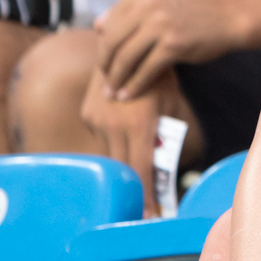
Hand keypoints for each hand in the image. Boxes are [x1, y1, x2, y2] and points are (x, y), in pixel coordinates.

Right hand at [80, 69, 165, 216]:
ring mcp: (96, 119)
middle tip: (148, 212)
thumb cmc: (162, 76)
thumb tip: (168, 166)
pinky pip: (104, 141)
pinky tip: (128, 149)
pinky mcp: (88, 115)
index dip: (146, 196)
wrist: (129, 43)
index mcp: (139, 123)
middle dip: (135, 191)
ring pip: (112, 156)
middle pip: (123, 169)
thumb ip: (169, 133)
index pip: (141, 169)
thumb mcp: (173, 103)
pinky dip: (117, 148)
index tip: (153, 216)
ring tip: (141, 187)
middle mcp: (113, 124)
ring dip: (126, 168)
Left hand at [96, 0, 245, 100]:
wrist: (229, 18)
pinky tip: (128, 96)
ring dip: (115, 80)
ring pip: (125, 58)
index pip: (107, 26)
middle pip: (111, 43)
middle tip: (104, 84)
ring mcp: (160, 24)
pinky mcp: (173, 44)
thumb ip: (129, 13)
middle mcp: (147, 5)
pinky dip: (134, 86)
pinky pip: (145, 70)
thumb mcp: (159, 3)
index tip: (103, 66)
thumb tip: (96, 26)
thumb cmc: (192, 14)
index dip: (102, 49)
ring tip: (112, 94)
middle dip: (104, 67)